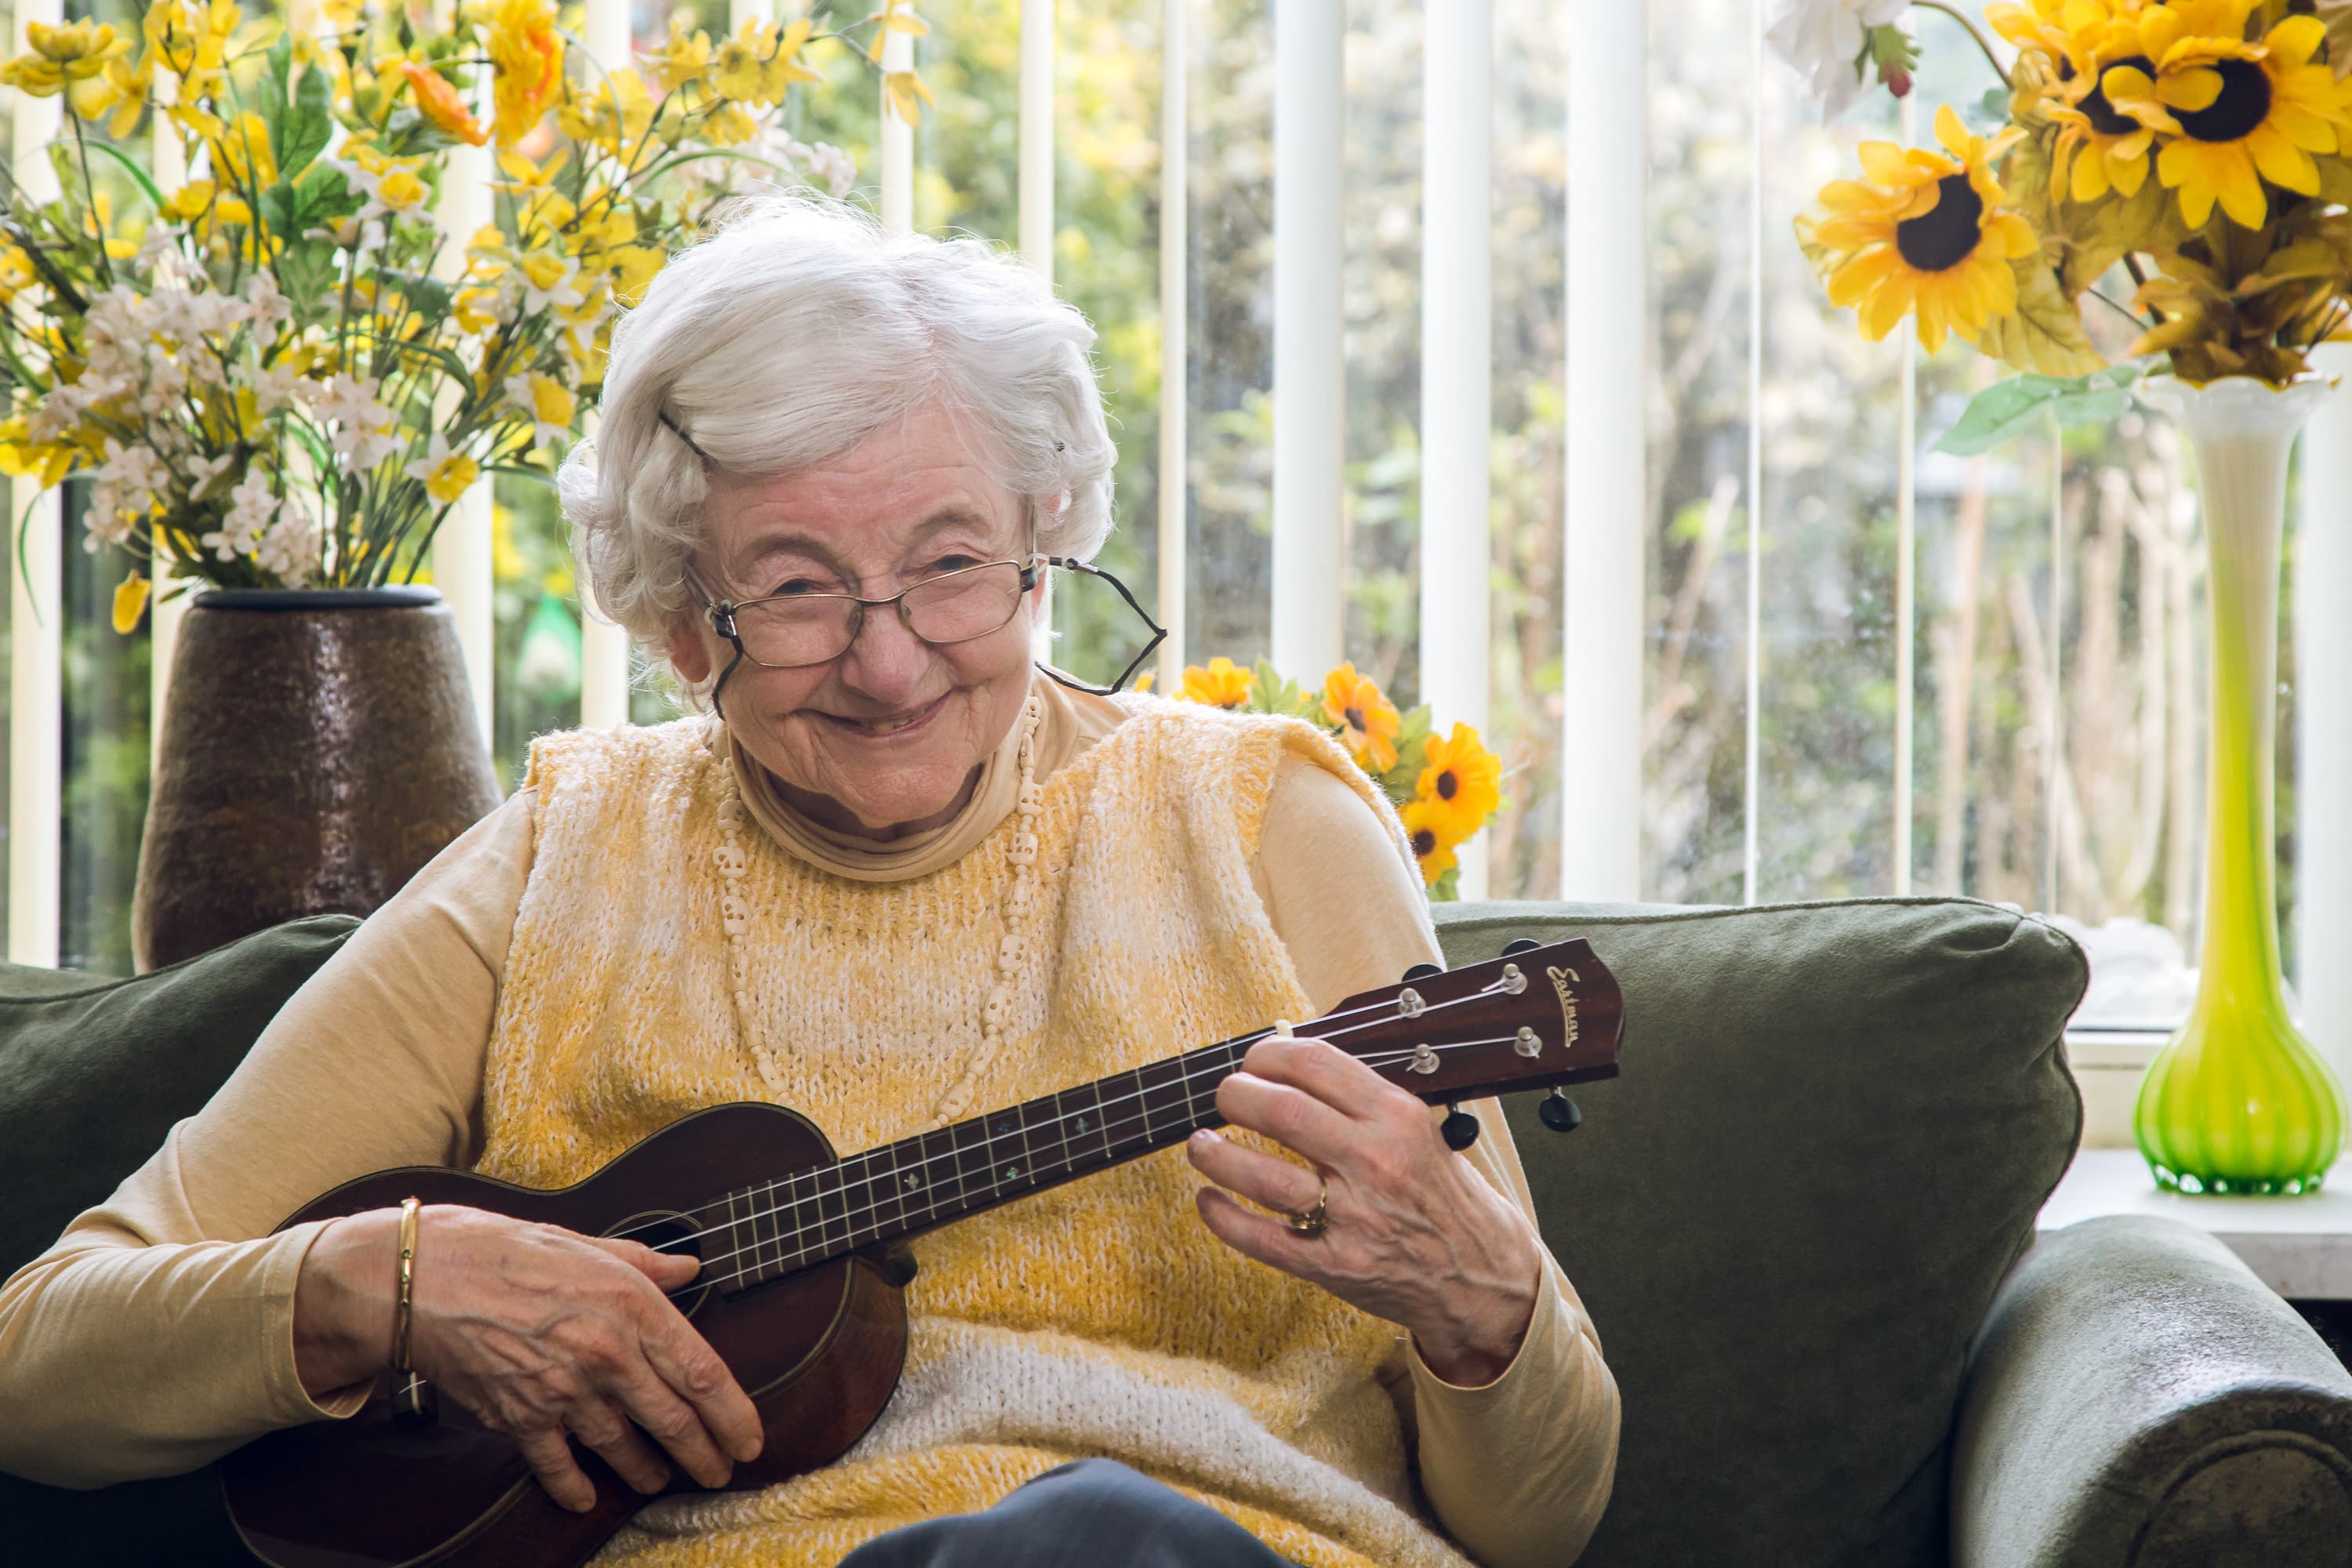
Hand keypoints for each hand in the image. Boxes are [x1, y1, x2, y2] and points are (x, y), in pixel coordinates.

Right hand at [293, 1205, 763, 1512]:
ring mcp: (562, 1392)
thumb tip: (689, 1269)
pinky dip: (572, 1486)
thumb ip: (644, 1263)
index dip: (734, 1414)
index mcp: (630, 1306)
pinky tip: (584, 1498)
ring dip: (645, 1470)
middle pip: (672, 1420)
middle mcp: (604, 1355)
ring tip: (659, 1480)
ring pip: (621, 1446)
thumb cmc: (502, 1249)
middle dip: (704, 1454)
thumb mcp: (585, 1243)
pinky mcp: (519, 1417)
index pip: (701, 1372)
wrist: (419, 1279)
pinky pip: (557, 1464)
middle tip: (720, 1473)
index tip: (750, 1439)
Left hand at [1187, 1033, 1544, 1385]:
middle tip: (1225, 1097)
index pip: (1317, 1064)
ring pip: (1263, 1177)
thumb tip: (1287, 1063)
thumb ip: (1359, 1101)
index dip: (1270, 1054)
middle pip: (1282, 1112)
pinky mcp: (1333, 1264)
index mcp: (1397, 1118)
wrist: (1479, 1274)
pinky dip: (1223, 1216)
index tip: (1254, 1060)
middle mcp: (1374, 1162)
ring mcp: (1353, 1217)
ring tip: (1202, 1144)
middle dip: (1236, 1096)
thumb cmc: (1441, 1194)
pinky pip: (1261, 1238)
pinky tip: (1208, 1199)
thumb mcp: (1418, 1129)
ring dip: (1217, 1155)